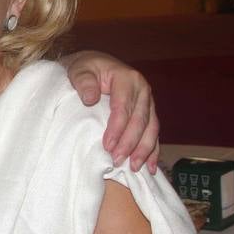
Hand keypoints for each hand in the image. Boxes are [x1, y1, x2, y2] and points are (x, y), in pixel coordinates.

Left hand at [62, 51, 159, 172]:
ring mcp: (148, 102)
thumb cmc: (85, 69)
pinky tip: (150, 166)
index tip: (107, 146)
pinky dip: (153, 150)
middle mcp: (142, 90)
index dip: (117, 128)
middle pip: (140, 121)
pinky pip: (153, 132)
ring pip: (151, 128)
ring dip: (144, 150)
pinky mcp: (148, 112)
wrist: (95, 65)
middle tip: (117, 160)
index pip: (124, 107)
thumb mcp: (79, 70)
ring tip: (135, 167)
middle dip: (130, 143)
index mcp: (128, 78)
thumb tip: (90, 98)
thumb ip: (83, 81)